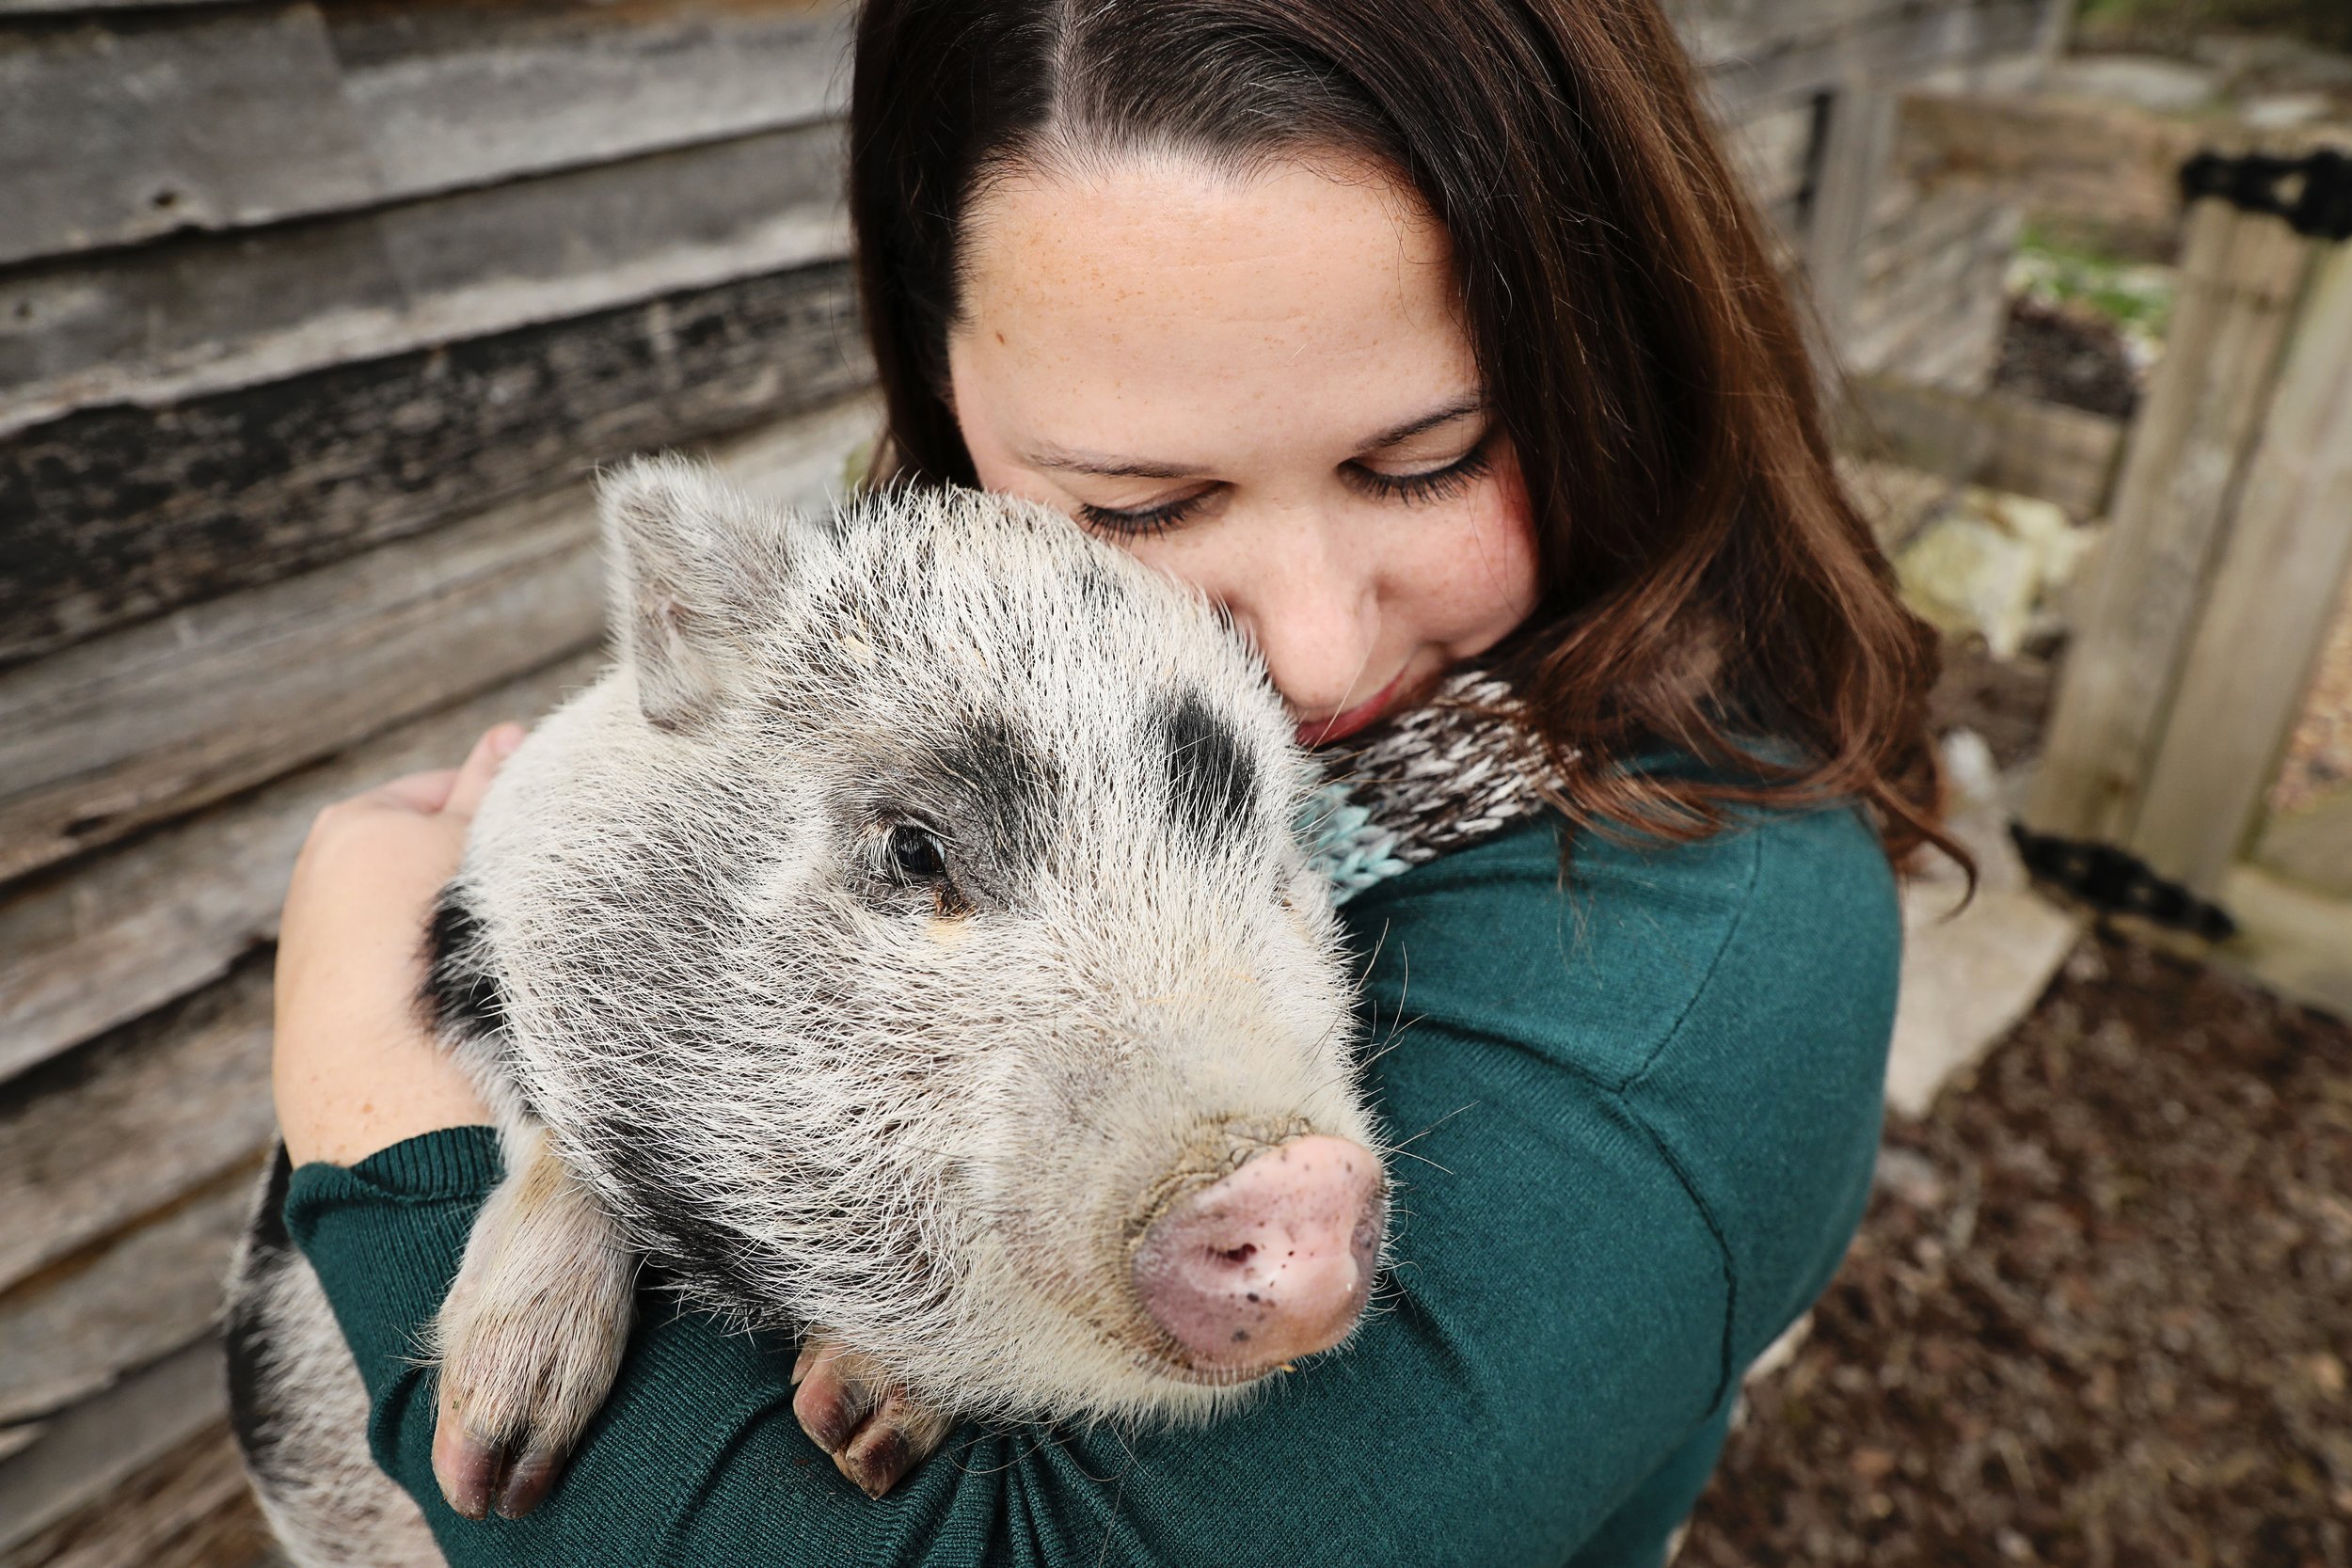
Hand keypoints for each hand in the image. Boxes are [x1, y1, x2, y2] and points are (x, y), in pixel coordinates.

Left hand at [274, 725, 520, 1165]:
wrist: (390, 1088)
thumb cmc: (439, 955)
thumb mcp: (476, 852)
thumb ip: (492, 790)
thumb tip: (509, 733)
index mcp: (355, 823)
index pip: (451, 790)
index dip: (504, 815)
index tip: (544, 848)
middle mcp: (321, 872)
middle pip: (427, 850)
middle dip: (473, 872)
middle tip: (522, 905)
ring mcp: (318, 938)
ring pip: (415, 911)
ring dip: (455, 925)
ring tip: (491, 959)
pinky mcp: (324, 999)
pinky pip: (396, 964)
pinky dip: (429, 971)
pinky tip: (458, 999)